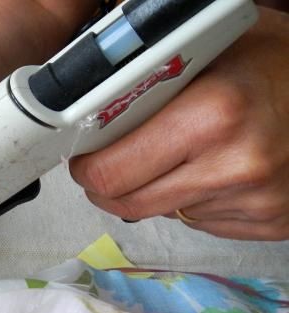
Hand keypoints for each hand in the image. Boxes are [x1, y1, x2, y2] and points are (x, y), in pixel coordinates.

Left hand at [69, 8, 288, 240]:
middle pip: (127, 203)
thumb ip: (149, 72)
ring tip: (169, 156)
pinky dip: (189, 200)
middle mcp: (235, 166)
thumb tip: (89, 98)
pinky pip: (198, 221)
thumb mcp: (214, 45)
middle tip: (108, 164)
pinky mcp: (268, 224)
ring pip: (160, 213)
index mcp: (213, 114)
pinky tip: (209, 170)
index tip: (85, 155)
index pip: (111, 171)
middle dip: (107, 185)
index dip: (88, 165)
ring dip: (150, 190)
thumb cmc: (275, 62)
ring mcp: (254, 202)